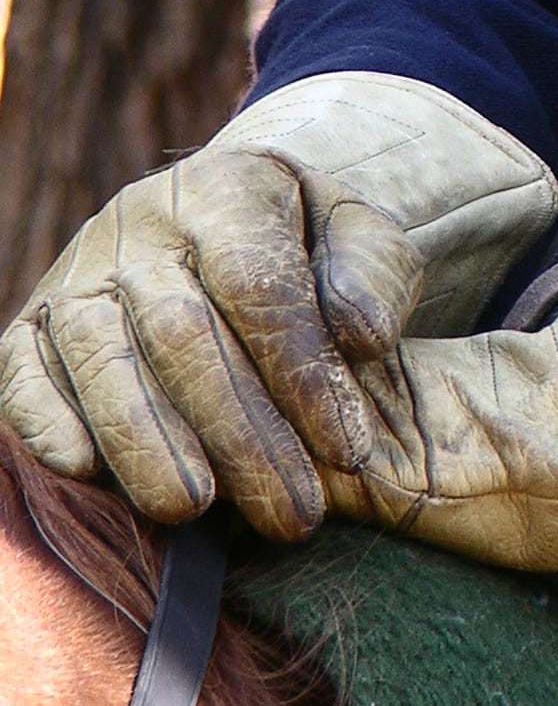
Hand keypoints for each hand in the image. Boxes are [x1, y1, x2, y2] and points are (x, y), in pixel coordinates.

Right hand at [0, 75, 557, 543]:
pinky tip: (88, 473)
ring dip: (146, 443)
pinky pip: (21, 374)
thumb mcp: (356, 236)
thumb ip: (373, 276)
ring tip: (196, 510)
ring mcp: (78, 276)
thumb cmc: (302, 246)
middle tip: (291, 513)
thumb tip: (363, 338)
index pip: (259, 287)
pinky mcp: (31, 326)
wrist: (214, 220)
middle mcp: (140, 227)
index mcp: (225, 192)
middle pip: (181, 334)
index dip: (302, 374)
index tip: (349, 450)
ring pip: (102, 358)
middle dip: (239, 433)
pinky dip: (47, 423)